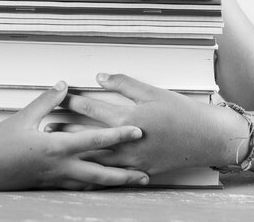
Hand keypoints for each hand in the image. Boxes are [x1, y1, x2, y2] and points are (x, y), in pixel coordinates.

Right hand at [0, 81, 149, 189]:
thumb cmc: (0, 143)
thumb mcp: (24, 117)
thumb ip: (47, 100)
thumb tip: (64, 85)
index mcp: (56, 147)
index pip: (94, 141)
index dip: (118, 135)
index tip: (138, 131)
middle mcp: (60, 167)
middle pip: (101, 173)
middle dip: (125, 174)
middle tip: (146, 172)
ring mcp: (55, 180)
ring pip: (91, 184)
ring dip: (114, 183)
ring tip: (132, 182)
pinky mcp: (49, 186)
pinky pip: (77, 187)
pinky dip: (93, 186)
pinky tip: (102, 185)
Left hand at [56, 74, 226, 176]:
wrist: (207, 138)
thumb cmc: (181, 111)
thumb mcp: (152, 91)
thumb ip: (124, 83)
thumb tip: (100, 76)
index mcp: (129, 118)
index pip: (93, 108)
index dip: (72, 102)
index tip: (57, 99)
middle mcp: (128, 142)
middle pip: (89, 136)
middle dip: (66, 131)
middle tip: (46, 127)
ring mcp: (134, 160)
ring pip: (97, 159)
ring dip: (76, 152)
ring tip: (58, 148)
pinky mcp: (141, 172)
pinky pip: (113, 176)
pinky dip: (96, 173)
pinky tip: (83, 172)